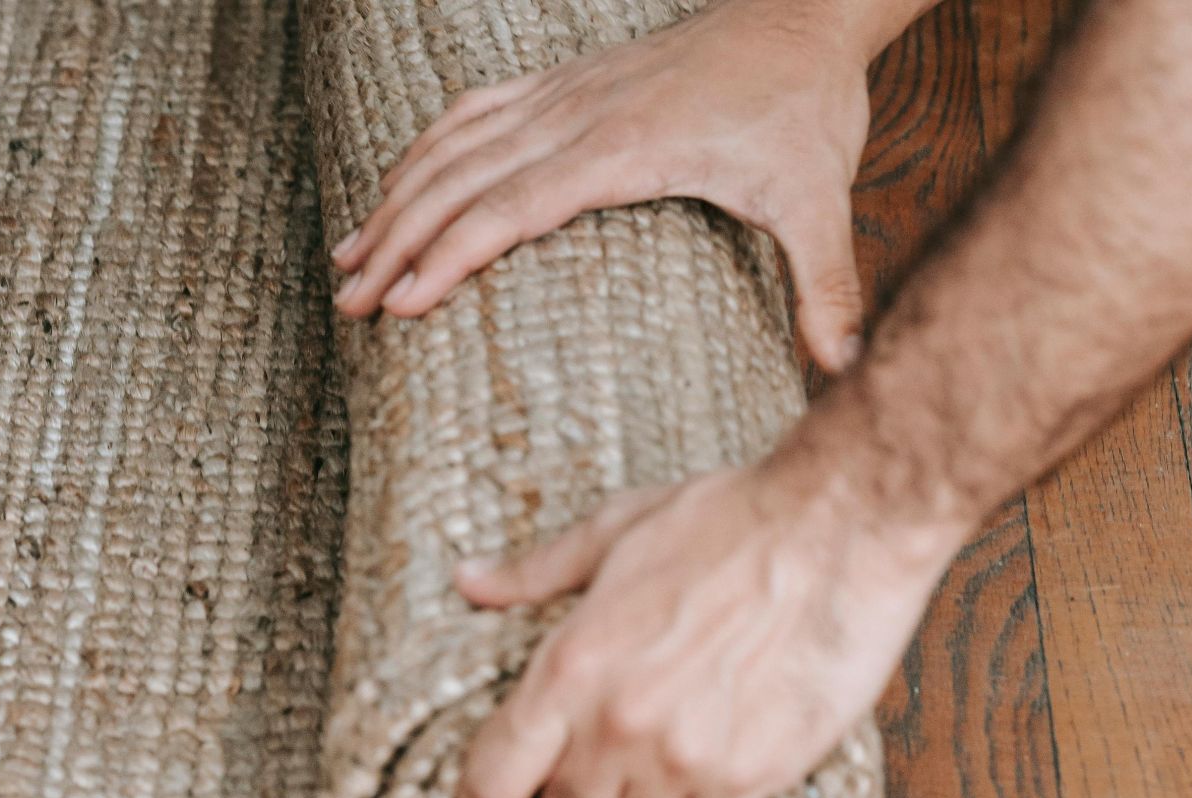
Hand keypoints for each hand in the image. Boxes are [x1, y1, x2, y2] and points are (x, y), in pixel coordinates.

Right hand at [330, 0, 895, 371]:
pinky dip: (427, 148)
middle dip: (396, 241)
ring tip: (345, 258)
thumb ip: (827, 286)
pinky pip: (476, 110)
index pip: (511, 207)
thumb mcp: (821, 202)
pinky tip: (398, 182)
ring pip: (455, 143)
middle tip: (347, 304)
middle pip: (461, 180)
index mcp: (624, 149)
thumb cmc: (804, 109)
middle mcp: (579, 115)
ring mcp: (566, 92)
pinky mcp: (567, 81)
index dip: (449, 255)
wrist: (800, 17)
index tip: (400, 304)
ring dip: (394, 198)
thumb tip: (846, 369)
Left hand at [451, 444, 964, 797]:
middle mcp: (619, 726)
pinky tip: (700, 775)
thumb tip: (467, 580)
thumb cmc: (729, 520)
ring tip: (662, 745)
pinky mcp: (750, 779)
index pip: (492, 778)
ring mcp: (686, 761)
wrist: (840, 529)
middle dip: (570, 786)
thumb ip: (536, 572)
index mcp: (572, 665)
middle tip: (600, 745)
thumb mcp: (616, 531)